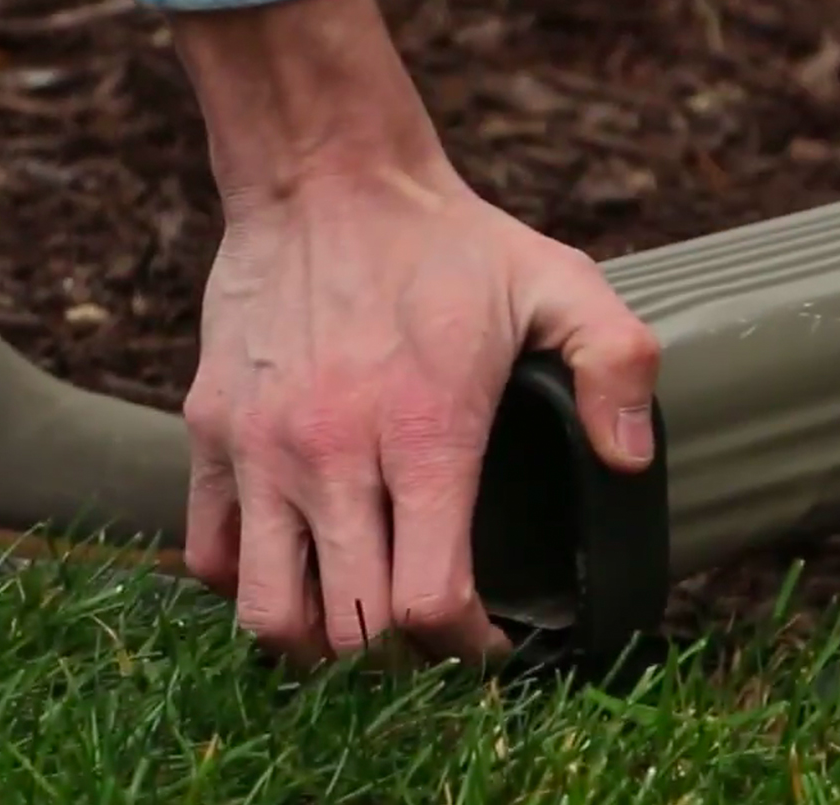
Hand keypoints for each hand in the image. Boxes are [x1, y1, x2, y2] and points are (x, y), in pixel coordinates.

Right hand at [181, 166, 660, 667]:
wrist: (322, 177)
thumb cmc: (442, 241)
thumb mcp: (560, 282)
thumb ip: (617, 367)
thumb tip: (630, 461)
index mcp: (423, 432)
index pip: (430, 601)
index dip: (465, 649)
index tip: (487, 643)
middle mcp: (333, 454)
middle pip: (352, 627)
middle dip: (399, 661)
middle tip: (426, 642)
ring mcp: (260, 449)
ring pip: (268, 613)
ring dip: (315, 643)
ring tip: (352, 625)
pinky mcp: (209, 434)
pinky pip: (208, 555)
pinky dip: (246, 586)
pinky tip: (292, 568)